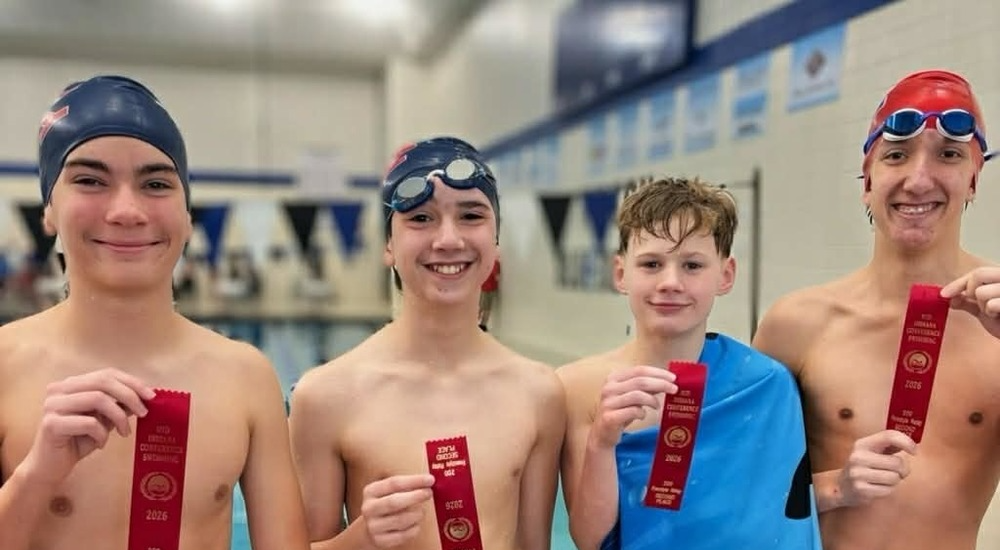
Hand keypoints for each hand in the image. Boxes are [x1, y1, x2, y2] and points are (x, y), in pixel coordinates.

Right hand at [20, 368, 154, 486]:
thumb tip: (144, 397)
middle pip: (103, 382)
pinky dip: (102, 434)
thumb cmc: (78, 441)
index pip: (106, 374)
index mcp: (72, 384)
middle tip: (144, 412)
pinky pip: (88, 422)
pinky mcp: (51, 424)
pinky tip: (101, 444)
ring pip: (98, 399)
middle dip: (130, 395)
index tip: (151, 396)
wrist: (50, 467)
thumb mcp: (103, 420)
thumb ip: (118, 406)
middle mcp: (59, 389)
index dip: (132, 382)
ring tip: (124, 432)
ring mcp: (52, 405)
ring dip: (118, 417)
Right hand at [360, 474, 434, 548]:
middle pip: (394, 502)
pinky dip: (414, 528)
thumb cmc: (386, 505)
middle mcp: (369, 508)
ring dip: (417, 514)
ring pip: (401, 520)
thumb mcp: (389, 491)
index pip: (394, 483)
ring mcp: (374, 526)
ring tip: (421, 511)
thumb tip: (428, 482)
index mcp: (371, 491)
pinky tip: (416, 523)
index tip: (429, 480)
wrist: (371, 528)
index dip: (414, 481)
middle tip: (428, 493)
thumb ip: (406, 486)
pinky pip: (404, 535)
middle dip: (415, 497)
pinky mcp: (381, 540)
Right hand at [589, 365, 677, 448]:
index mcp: (614, 378)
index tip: (673, 378)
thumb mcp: (631, 397)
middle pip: (640, 381)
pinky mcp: (610, 417)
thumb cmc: (620, 412)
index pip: (640, 370)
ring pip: (637, 395)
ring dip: (652, 400)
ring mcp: (608, 402)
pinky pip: (633, 411)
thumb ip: (645, 388)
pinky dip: (642, 413)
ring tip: (657, 406)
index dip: (658, 372)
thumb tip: (667, 381)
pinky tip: (643, 415)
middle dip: (661, 384)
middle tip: (674, 389)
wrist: (602, 434)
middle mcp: (609, 388)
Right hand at [837, 430, 915, 507]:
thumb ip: (890, 445)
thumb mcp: (872, 451)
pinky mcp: (861, 489)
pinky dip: (888, 490)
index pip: (889, 436)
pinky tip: (877, 487)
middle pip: (897, 462)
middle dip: (903, 469)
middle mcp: (858, 457)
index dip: (906, 442)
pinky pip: (888, 490)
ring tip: (884, 479)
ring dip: (895, 481)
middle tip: (897, 471)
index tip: (915, 451)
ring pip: (895, 478)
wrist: (841, 486)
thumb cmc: (863, 467)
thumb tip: (912, 443)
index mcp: (862, 444)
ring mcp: (858, 473)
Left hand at [941, 268, 999, 338]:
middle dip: (972, 292)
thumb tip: (948, 297)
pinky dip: (992, 313)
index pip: (978, 272)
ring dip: (984, 307)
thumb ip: (968, 301)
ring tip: (996, 313)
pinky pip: (991, 304)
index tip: (944, 294)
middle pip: (978, 274)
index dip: (958, 283)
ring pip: (981, 292)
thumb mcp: (984, 310)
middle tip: (981, 305)